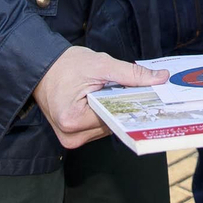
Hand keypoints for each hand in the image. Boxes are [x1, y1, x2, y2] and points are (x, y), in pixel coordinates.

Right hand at [33, 46, 168, 148]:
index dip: (131, 105)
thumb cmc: (66, 65)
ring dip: (112, 111)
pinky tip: (104, 99)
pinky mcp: (72, 135)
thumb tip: (160, 78)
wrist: (42, 66)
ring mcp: (70, 138)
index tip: (148, 97)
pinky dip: (104, 113)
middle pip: (111, 125)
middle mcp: (71, 136)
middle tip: (131, 90)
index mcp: (73, 120)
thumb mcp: (101, 64)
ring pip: (106, 127)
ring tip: (109, 92)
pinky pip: (97, 127)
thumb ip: (132, 74)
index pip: (114, 117)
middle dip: (122, 107)